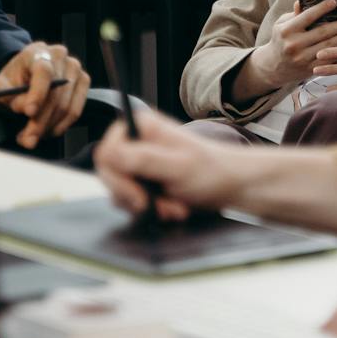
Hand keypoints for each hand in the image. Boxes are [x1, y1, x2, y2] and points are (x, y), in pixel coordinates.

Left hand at [0, 42, 91, 149]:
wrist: (25, 75)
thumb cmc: (13, 81)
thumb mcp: (2, 87)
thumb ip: (11, 96)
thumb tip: (28, 109)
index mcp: (37, 52)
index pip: (43, 72)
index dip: (37, 93)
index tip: (29, 113)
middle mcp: (60, 56)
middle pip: (55, 94)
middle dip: (40, 121)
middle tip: (27, 139)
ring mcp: (75, 68)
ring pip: (66, 106)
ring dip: (49, 127)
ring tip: (32, 137)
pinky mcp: (83, 81)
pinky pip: (76, 110)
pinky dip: (61, 126)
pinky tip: (47, 131)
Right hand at [94, 107, 242, 223]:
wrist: (231, 185)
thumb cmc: (212, 170)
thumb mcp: (178, 166)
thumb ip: (143, 160)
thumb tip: (109, 154)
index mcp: (141, 127)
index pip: (105, 153)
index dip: (118, 179)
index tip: (139, 195)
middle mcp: (136, 142)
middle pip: (109, 175)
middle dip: (135, 197)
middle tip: (156, 206)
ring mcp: (138, 162)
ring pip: (120, 192)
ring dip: (146, 206)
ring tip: (173, 207)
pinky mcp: (143, 180)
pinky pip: (131, 201)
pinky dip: (151, 210)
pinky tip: (172, 208)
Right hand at [248, 0, 336, 90]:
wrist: (272, 67)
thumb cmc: (280, 40)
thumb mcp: (281, 24)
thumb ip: (294, 14)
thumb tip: (303, 0)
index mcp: (287, 30)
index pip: (307, 16)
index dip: (322, 8)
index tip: (335, 2)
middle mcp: (294, 45)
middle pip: (322, 32)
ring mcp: (302, 58)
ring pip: (329, 46)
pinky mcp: (309, 69)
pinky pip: (329, 60)